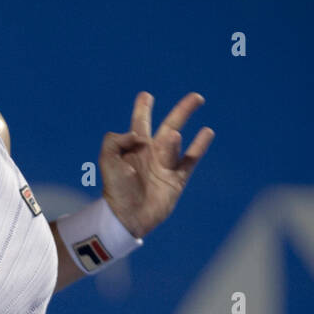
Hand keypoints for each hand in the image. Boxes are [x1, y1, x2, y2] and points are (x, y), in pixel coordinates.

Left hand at [98, 92, 213, 237]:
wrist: (126, 217)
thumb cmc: (115, 189)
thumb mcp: (107, 160)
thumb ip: (116, 140)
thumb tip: (137, 135)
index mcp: (133, 148)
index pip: (140, 122)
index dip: (143, 108)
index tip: (146, 96)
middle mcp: (152, 153)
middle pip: (169, 125)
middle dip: (182, 111)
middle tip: (196, 97)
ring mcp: (165, 165)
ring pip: (177, 142)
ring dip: (177, 135)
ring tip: (176, 132)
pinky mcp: (176, 180)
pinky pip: (190, 160)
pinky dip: (199, 146)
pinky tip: (207, 132)